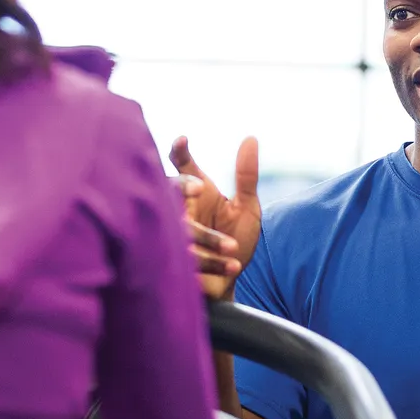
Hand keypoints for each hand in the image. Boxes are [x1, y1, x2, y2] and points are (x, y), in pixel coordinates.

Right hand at [171, 137, 260, 298]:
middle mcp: (181, 209)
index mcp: (197, 192)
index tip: (182, 140)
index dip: (179, 153)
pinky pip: (190, 259)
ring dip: (207, 237)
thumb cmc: (236, 239)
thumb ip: (246, 175)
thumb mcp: (247, 207)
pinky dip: (213, 263)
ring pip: (181, 228)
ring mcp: (175, 235)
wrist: (230, 280)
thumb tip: (251, 138)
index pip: (183, 167)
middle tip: (200, 187)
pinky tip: (234, 266)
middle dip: (180, 186)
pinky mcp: (177, 262)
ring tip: (234, 246)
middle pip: (168, 189)